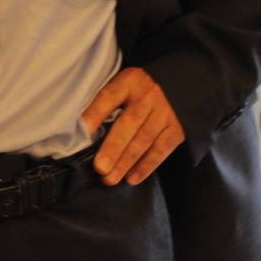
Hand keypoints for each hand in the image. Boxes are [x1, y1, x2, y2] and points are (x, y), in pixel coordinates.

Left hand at [81, 67, 184, 185]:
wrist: (177, 85)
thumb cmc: (139, 90)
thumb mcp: (123, 85)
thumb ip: (106, 103)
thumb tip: (83, 130)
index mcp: (129, 81)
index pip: (109, 96)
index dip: (96, 113)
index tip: (84, 129)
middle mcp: (148, 95)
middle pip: (128, 123)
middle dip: (113, 148)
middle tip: (100, 167)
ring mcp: (164, 112)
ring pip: (144, 140)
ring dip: (126, 162)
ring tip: (110, 178)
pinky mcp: (176, 129)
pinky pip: (160, 150)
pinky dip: (146, 166)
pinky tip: (131, 178)